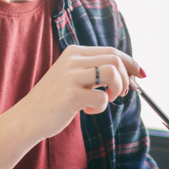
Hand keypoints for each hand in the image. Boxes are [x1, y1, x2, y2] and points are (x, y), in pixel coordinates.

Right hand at [15, 45, 140, 139]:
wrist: (28, 117)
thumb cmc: (54, 100)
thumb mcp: (72, 76)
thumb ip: (93, 71)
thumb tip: (128, 73)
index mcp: (74, 52)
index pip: (111, 51)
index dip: (130, 62)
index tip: (140, 74)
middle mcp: (73, 60)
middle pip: (115, 59)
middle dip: (125, 78)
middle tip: (119, 94)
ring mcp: (71, 76)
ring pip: (112, 72)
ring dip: (116, 89)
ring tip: (105, 100)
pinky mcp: (71, 95)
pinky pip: (102, 98)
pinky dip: (100, 108)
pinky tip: (86, 111)